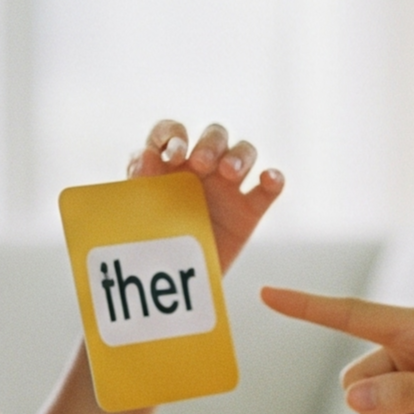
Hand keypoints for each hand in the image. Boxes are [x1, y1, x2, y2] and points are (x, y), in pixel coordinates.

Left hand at [128, 119, 282, 270]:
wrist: (173, 281)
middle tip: (200, 164)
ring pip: (244, 152)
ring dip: (239, 155)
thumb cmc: (153, 240)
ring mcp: (228, 186)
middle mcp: (201, 167)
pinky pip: (268, 188)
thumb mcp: (140, 211)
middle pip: (215, 135)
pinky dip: (273, 179)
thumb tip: (145, 154)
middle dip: (210, 144)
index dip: (173, 135)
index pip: (172, 131)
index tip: (173, 155)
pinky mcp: (249, 209)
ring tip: (229, 172)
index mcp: (170, 162)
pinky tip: (269, 180)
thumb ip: (140, 182)